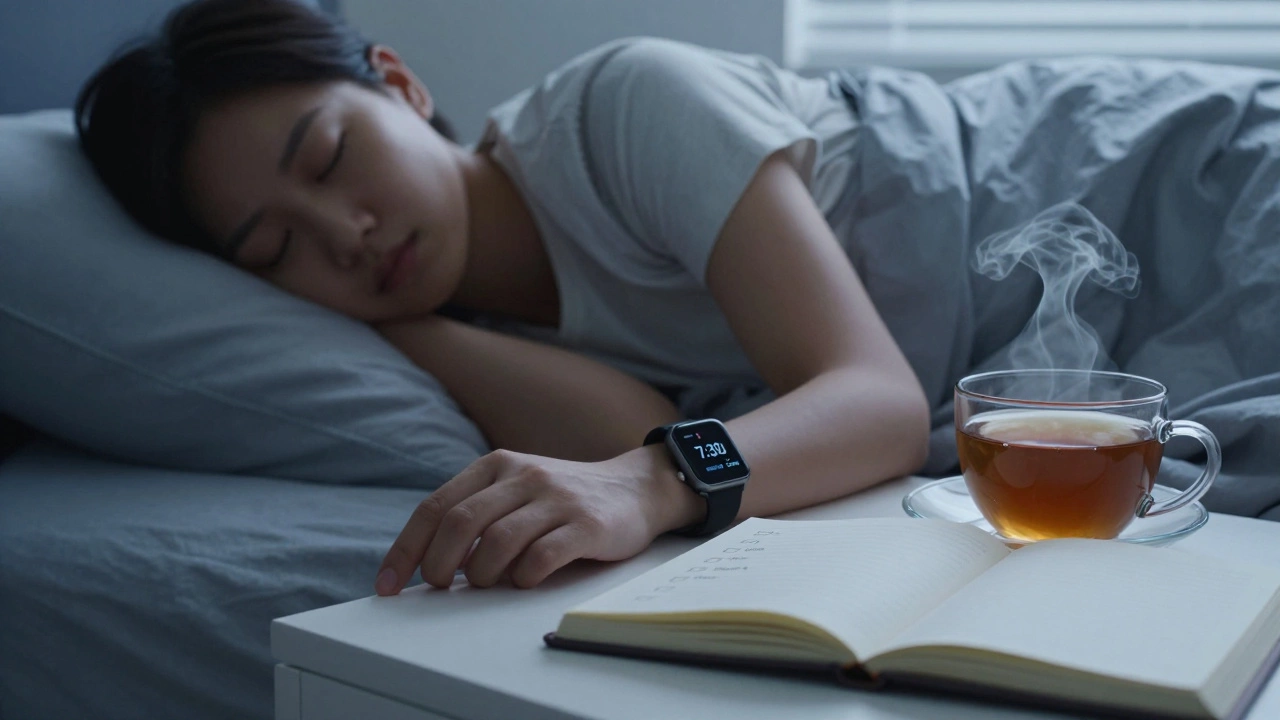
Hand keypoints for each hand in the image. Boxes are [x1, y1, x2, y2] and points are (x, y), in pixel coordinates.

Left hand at [374, 447, 703, 591]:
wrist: (635, 487)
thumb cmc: (563, 500)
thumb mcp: (516, 490)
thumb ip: (478, 513)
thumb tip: (429, 563)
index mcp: (497, 465)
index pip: (436, 507)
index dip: (406, 549)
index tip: (388, 584)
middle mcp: (524, 476)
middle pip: (460, 523)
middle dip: (438, 565)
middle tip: (439, 588)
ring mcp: (556, 499)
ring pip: (497, 542)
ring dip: (481, 575)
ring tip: (486, 583)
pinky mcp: (587, 525)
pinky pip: (541, 557)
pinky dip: (523, 578)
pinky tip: (525, 580)